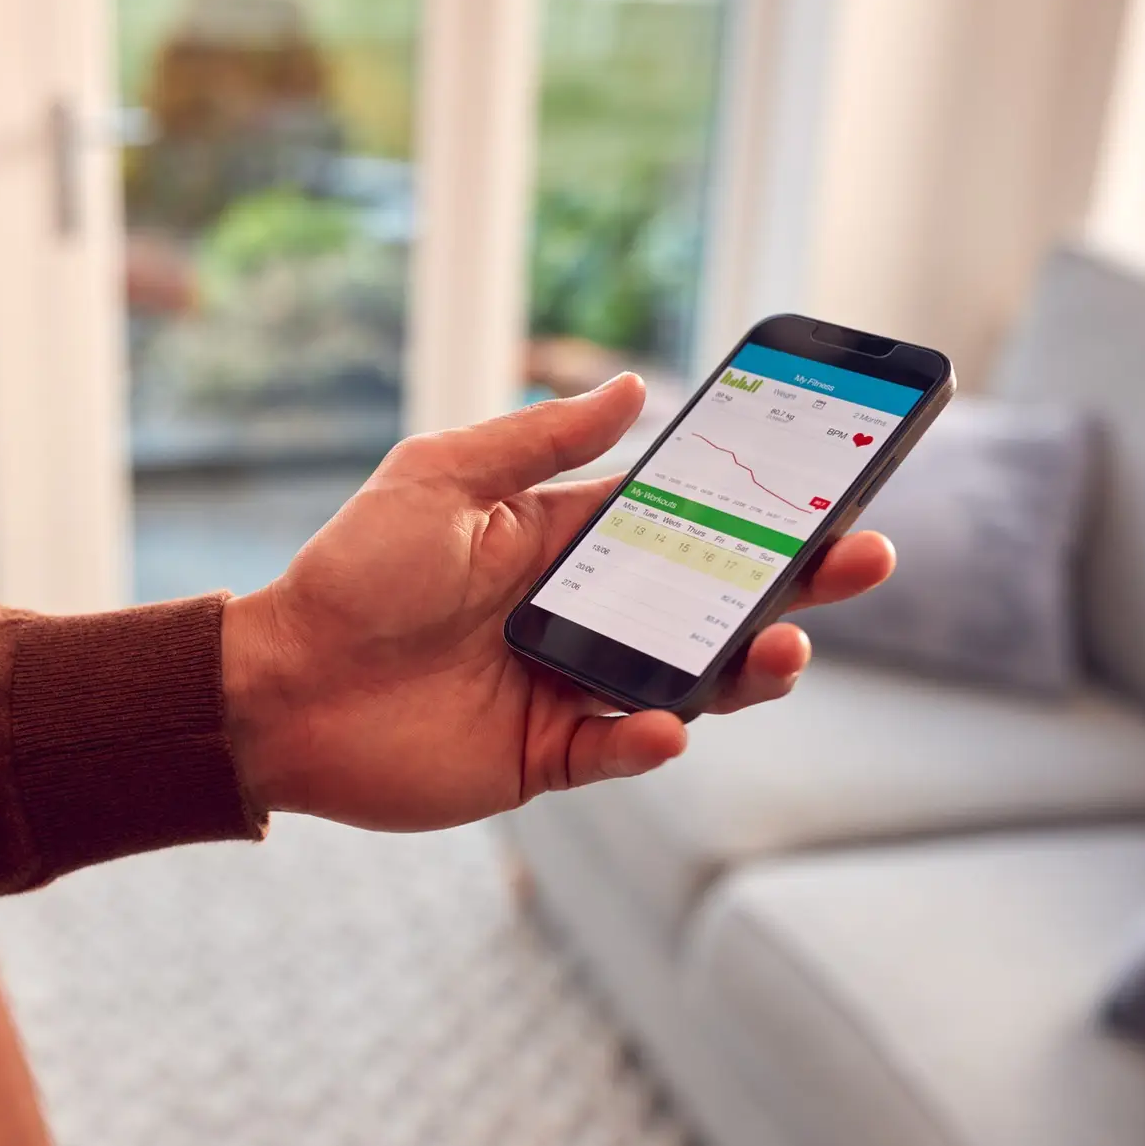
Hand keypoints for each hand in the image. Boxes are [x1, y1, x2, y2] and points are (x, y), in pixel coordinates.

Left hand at [222, 373, 895, 829]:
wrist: (280, 686)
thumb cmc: (351, 574)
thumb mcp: (440, 480)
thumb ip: (537, 440)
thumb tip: (633, 386)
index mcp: (562, 543)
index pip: (683, 520)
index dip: (757, 507)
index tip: (831, 483)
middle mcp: (580, 616)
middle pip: (710, 601)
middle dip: (793, 582)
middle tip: (864, 558)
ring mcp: (569, 689)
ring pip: (687, 680)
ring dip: (745, 667)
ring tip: (787, 648)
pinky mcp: (544, 759)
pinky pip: (617, 753)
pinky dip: (648, 742)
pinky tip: (666, 723)